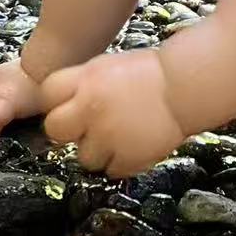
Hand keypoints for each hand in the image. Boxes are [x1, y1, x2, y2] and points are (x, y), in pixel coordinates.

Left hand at [40, 50, 185, 177]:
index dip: (56, 102)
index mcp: (87, 78)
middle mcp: (91, 106)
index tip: (67, 106)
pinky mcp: (127, 157)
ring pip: (84, 157)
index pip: (48, 93)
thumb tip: (66, 103)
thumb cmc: (153, 73)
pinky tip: (133, 147)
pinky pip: (111, 170)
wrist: (187, 86)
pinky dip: (121, 162)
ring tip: (119, 138)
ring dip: (98, 151)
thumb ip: (85, 84)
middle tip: (87, 129)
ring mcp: (108, 134)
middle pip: (55, 129)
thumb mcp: (110, 66)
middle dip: (68, 131)